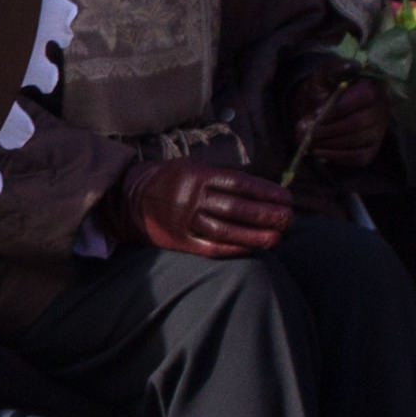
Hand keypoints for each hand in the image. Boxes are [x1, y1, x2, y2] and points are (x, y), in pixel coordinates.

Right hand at [127, 159, 294, 255]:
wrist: (128, 198)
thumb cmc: (169, 181)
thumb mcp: (192, 168)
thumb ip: (220, 178)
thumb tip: (258, 191)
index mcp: (198, 175)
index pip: (239, 183)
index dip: (265, 191)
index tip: (286, 197)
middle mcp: (192, 197)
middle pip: (236, 207)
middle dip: (265, 213)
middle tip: (288, 218)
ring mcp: (185, 220)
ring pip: (226, 229)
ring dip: (254, 235)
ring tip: (277, 237)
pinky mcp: (180, 240)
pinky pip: (211, 247)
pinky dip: (234, 248)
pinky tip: (253, 248)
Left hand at [291, 75, 391, 172]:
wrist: (321, 110)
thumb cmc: (324, 91)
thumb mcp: (323, 76)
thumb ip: (333, 68)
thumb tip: (353, 65)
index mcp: (373, 87)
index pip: (364, 97)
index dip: (338, 108)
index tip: (316, 113)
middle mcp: (382, 109)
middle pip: (359, 123)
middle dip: (328, 130)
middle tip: (307, 132)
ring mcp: (378, 130)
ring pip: (357, 142)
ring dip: (329, 144)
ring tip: (309, 142)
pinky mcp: (372, 148)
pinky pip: (358, 158)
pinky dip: (336, 157)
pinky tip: (319, 151)